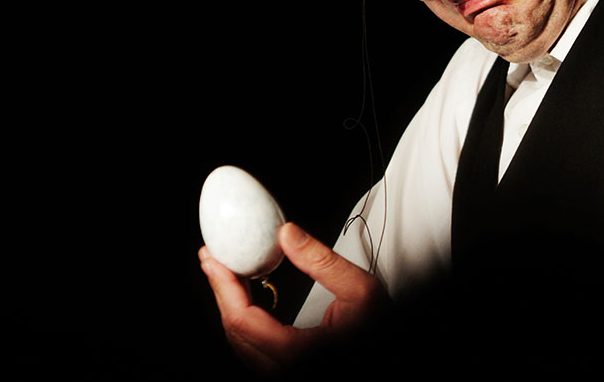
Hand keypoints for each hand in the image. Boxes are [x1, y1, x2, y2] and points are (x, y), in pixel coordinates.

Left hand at [200, 221, 389, 374]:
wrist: (390, 349)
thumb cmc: (382, 330)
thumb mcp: (362, 290)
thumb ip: (322, 261)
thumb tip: (287, 235)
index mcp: (299, 354)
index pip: (243, 321)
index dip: (223, 286)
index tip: (213, 260)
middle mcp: (286, 370)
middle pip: (235, 333)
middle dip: (221, 292)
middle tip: (214, 260)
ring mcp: (285, 372)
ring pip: (241, 344)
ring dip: (230, 306)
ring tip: (227, 273)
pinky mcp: (288, 368)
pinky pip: (254, 348)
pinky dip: (245, 319)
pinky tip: (248, 296)